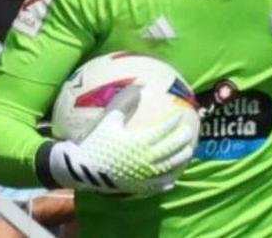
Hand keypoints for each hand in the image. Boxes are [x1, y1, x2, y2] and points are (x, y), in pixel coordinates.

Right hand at [41, 86, 195, 195]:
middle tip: (189, 132)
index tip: (180, 114)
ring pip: (169, 166)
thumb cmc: (96, 143)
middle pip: (171, 148)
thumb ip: (125, 102)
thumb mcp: (109, 120)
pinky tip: (172, 179)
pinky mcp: (139, 187)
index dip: (173, 121)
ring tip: (188, 151)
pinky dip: (167, 181)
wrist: (82, 170)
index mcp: (140, 141)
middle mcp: (146, 158)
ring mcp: (144, 174)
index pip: (164, 130)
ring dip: (181, 158)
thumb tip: (139, 84)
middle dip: (183, 138)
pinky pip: (157, 185)